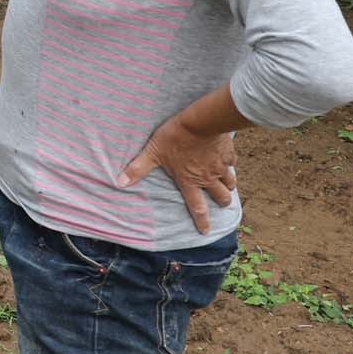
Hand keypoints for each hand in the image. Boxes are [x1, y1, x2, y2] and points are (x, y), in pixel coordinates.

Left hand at [120, 115, 238, 234]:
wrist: (200, 122)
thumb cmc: (175, 137)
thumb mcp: (153, 152)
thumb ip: (138, 168)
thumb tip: (120, 182)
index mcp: (190, 180)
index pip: (197, 206)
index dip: (202, 220)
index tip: (205, 231)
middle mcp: (207, 177)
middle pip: (220, 196)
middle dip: (222, 202)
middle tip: (222, 204)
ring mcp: (220, 166)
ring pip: (230, 182)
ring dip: (229, 186)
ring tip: (228, 186)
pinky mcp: (228, 153)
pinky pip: (232, 162)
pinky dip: (230, 164)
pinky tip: (227, 160)